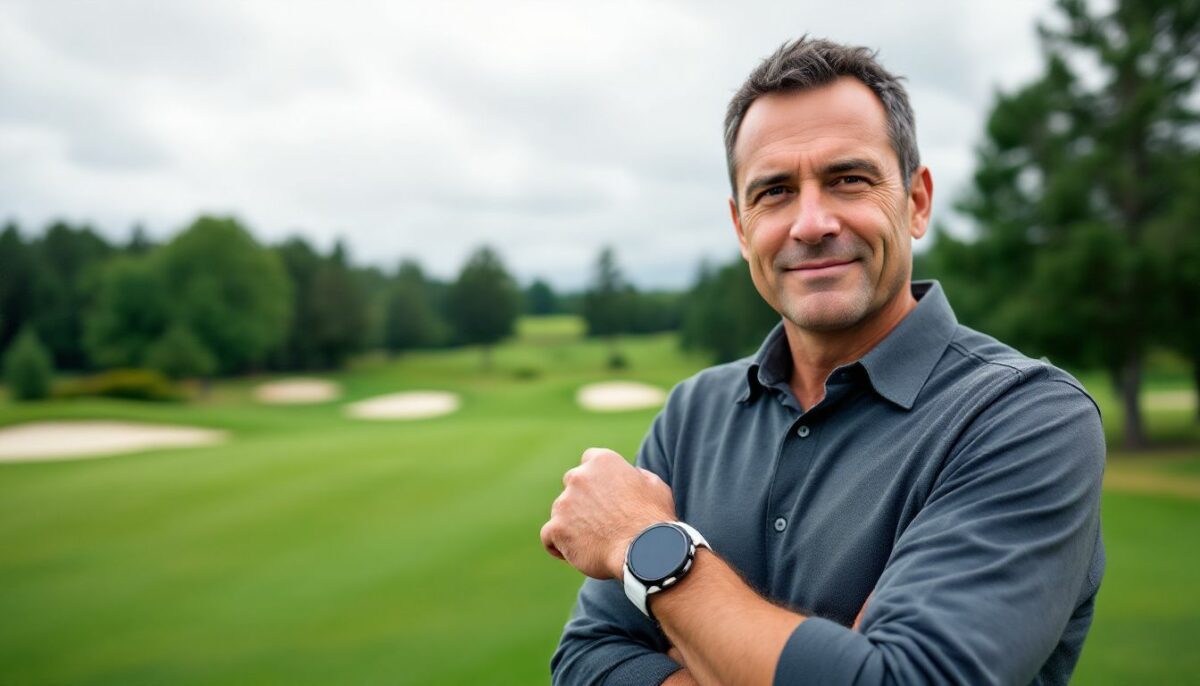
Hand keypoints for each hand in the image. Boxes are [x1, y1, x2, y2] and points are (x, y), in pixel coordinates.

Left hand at [540, 448, 676, 578]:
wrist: (644, 551)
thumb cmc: (654, 520)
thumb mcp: (654, 486)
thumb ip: (636, 476)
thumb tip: (630, 475)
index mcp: (602, 462)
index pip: (589, 461)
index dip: (596, 478)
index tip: (604, 493)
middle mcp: (579, 477)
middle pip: (573, 484)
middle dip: (582, 499)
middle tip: (600, 520)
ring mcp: (564, 502)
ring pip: (561, 511)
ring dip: (572, 522)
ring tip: (594, 542)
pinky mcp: (556, 528)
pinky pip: (549, 536)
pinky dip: (558, 544)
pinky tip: (572, 553)